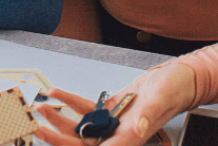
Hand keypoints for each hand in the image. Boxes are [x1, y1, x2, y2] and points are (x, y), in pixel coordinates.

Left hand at [33, 62, 196, 145]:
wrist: (179, 79)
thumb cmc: (175, 89)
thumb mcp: (161, 98)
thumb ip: (148, 115)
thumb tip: (137, 129)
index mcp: (132, 137)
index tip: (59, 145)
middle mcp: (120, 134)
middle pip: (83, 143)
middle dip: (58, 138)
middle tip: (37, 128)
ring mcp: (114, 124)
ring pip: (80, 128)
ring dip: (59, 120)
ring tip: (42, 108)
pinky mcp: (111, 112)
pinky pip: (86, 110)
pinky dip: (69, 102)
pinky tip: (56, 93)